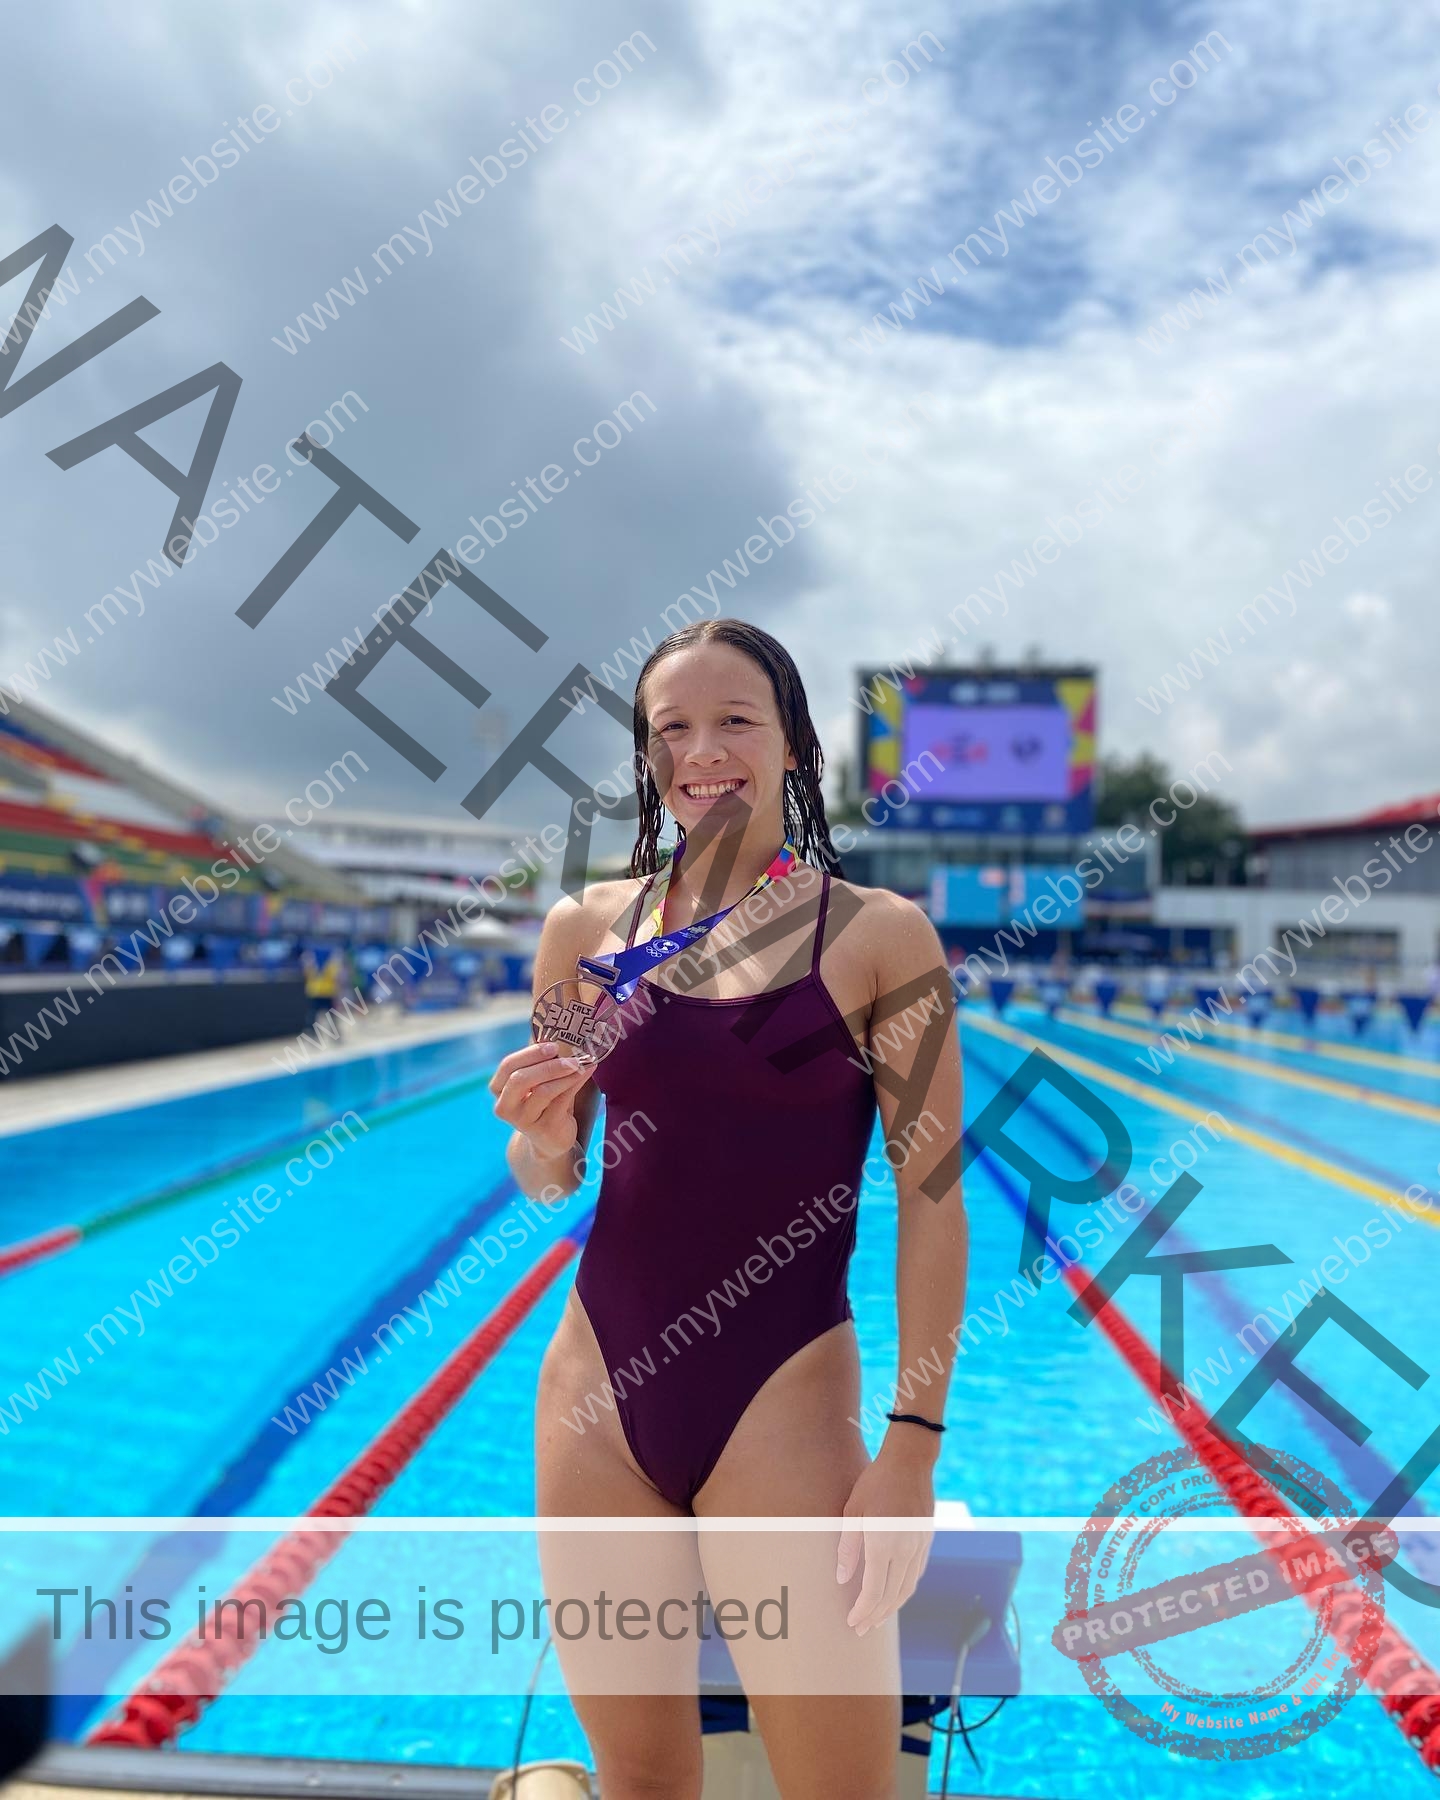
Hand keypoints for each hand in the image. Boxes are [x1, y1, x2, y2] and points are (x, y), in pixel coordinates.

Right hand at [489, 1041, 592, 1159]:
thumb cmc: (545, 1102)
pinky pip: (561, 1101)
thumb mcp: (538, 1082)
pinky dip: (576, 1083)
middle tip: (570, 1056)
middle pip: (521, 1079)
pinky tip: (587, 1072)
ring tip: (582, 1064)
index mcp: (499, 1089)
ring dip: (565, 1074)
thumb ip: (543, 1063)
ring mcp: (523, 1121)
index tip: (553, 1046)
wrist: (551, 1140)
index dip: (529, 1054)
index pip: (507, 1066)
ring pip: (543, 1091)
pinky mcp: (544, 1129)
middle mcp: (505, 1106)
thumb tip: (567, 1035)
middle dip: (547, 1065)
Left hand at [835, 1446, 934, 1634]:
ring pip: (908, 1588)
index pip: (874, 1591)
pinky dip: (905, 1589)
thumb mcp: (853, 1510)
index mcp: (883, 1544)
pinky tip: (895, 1593)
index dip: (863, 1611)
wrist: (910, 1461)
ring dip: (893, 1607)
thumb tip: (843, 1579)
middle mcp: (905, 1550)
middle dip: (876, 1615)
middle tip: (862, 1629)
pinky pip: (916, 1573)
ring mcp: (920, 1546)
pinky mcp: (927, 1540)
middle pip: (892, 1596)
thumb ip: (848, 1547)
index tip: (853, 1622)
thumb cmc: (875, 1482)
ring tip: (878, 1618)